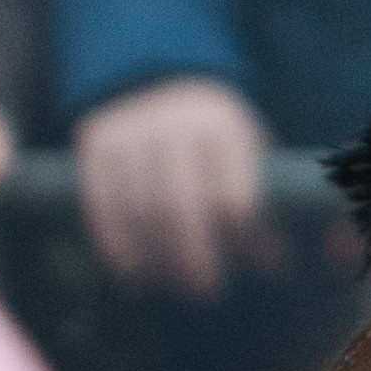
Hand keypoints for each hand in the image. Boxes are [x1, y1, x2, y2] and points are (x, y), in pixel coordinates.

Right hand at [75, 76, 285, 298]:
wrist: (155, 77)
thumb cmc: (213, 130)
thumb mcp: (246, 143)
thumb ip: (261, 195)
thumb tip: (275, 264)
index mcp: (221, 125)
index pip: (232, 195)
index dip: (247, 239)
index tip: (262, 266)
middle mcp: (173, 127)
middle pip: (180, 209)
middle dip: (195, 260)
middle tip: (209, 294)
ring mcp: (130, 137)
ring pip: (139, 215)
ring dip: (158, 263)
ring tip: (176, 285)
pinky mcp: (95, 150)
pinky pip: (102, 212)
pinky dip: (118, 251)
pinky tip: (136, 277)